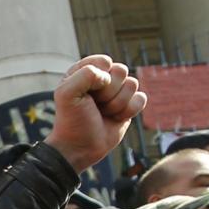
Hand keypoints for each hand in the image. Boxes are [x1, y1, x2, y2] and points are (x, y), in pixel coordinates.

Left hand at [41, 55, 144, 173]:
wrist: (80, 148)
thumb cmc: (71, 120)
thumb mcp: (66, 93)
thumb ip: (84, 75)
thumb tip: (108, 76)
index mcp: (86, 70)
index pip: (104, 61)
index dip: (99, 78)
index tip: (87, 93)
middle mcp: (103, 78)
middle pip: (121, 70)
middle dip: (109, 92)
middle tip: (96, 105)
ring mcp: (117, 91)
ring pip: (133, 84)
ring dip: (118, 103)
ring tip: (104, 112)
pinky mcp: (128, 105)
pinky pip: (141, 98)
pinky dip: (130, 111)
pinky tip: (116, 118)